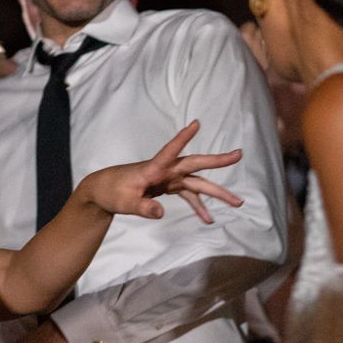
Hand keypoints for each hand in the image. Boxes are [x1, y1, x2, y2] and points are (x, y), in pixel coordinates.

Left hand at [77, 120, 243, 224]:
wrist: (104, 191)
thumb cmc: (112, 192)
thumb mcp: (125, 203)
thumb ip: (143, 208)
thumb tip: (161, 213)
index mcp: (153, 168)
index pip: (170, 150)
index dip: (183, 137)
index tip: (196, 123)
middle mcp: (165, 170)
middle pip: (195, 164)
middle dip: (217, 161)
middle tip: (239, 154)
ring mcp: (168, 177)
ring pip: (197, 183)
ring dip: (216, 192)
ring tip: (238, 202)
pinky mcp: (168, 185)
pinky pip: (188, 195)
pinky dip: (199, 206)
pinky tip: (208, 219)